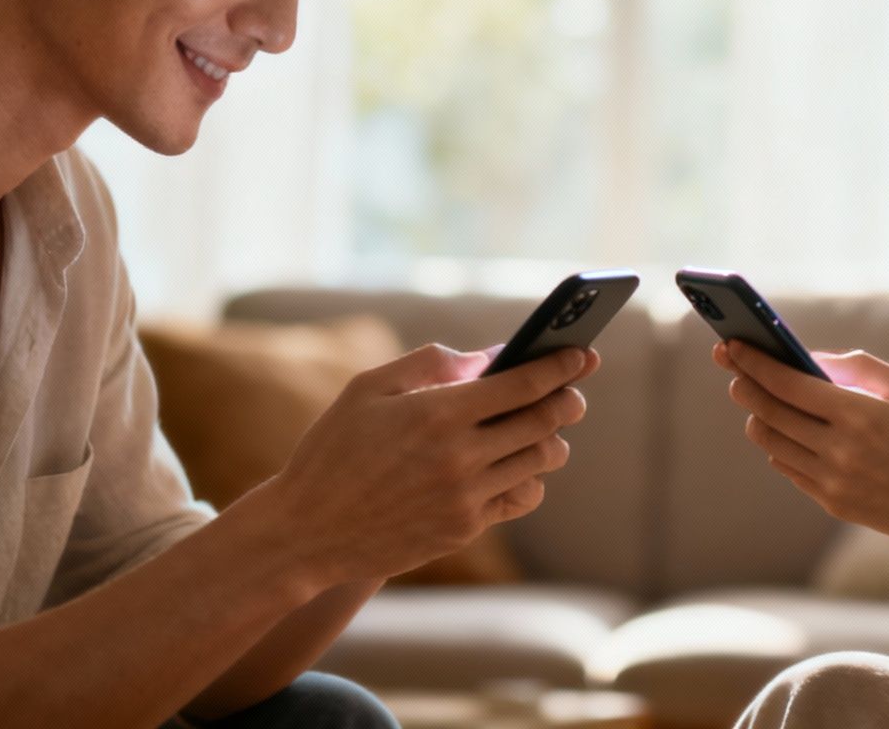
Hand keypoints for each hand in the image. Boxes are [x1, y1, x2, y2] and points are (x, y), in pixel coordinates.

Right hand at [247, 343, 599, 586]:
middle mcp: (459, 457)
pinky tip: (516, 467)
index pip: (524, 384)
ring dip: (551, 441)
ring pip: (539, 463)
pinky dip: (528, 480)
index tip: (583, 354)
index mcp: (438, 413)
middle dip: (566, 401)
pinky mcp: (463, 529)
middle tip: (572, 392)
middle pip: (543, 423)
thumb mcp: (367, 389)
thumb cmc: (332, 450)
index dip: (561, 366)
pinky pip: (519, 499)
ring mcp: (465, 498)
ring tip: (544, 429)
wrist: (305, 532)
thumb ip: (429, 364)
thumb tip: (485, 358)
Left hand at [713, 339, 888, 549]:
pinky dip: (780, 446)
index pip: (786, 383)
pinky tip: (785, 433)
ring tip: (758, 401)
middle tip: (734, 369)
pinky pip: (789, 468)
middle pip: (769, 412)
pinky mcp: (833, 503)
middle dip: (745, 384)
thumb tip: (812, 358)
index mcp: (858, 414)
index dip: (755, 362)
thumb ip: (860, 367)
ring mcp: (832, 481)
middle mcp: (839, 450)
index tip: (734, 346)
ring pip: (772, 443)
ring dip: (758, 417)